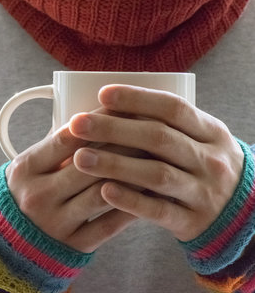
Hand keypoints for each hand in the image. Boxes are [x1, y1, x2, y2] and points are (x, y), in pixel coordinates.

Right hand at [6, 119, 137, 252]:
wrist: (10, 240)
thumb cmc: (26, 192)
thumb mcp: (29, 166)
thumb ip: (55, 146)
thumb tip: (95, 116)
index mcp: (26, 169)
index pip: (66, 139)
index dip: (97, 122)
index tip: (122, 107)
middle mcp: (38, 196)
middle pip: (88, 164)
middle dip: (122, 144)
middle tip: (150, 129)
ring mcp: (56, 223)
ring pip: (102, 194)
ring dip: (132, 174)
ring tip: (155, 159)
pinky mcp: (74, 246)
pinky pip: (110, 225)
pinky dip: (133, 207)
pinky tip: (150, 193)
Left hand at [70, 85, 244, 241]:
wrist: (241, 214)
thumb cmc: (202, 166)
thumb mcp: (198, 140)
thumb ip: (165, 126)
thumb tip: (109, 107)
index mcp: (211, 132)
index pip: (173, 108)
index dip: (137, 99)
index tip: (103, 94)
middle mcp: (210, 160)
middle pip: (159, 138)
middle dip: (114, 129)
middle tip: (78, 124)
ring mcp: (203, 192)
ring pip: (157, 174)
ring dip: (115, 164)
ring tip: (80, 158)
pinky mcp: (192, 221)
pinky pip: (158, 210)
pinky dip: (130, 200)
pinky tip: (104, 191)